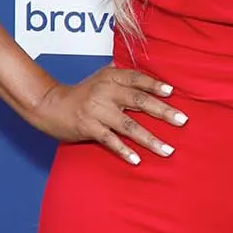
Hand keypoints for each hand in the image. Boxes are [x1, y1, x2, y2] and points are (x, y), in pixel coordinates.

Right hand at [33, 66, 187, 163]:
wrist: (50, 105)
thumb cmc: (80, 93)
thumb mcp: (100, 77)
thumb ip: (121, 75)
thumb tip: (145, 72)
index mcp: (110, 77)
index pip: (136, 78)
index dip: (154, 84)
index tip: (172, 92)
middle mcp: (105, 91)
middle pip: (138, 100)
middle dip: (162, 112)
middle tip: (182, 120)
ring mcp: (97, 110)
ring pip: (129, 125)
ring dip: (150, 139)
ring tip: (168, 150)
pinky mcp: (88, 127)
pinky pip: (110, 140)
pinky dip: (124, 151)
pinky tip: (137, 160)